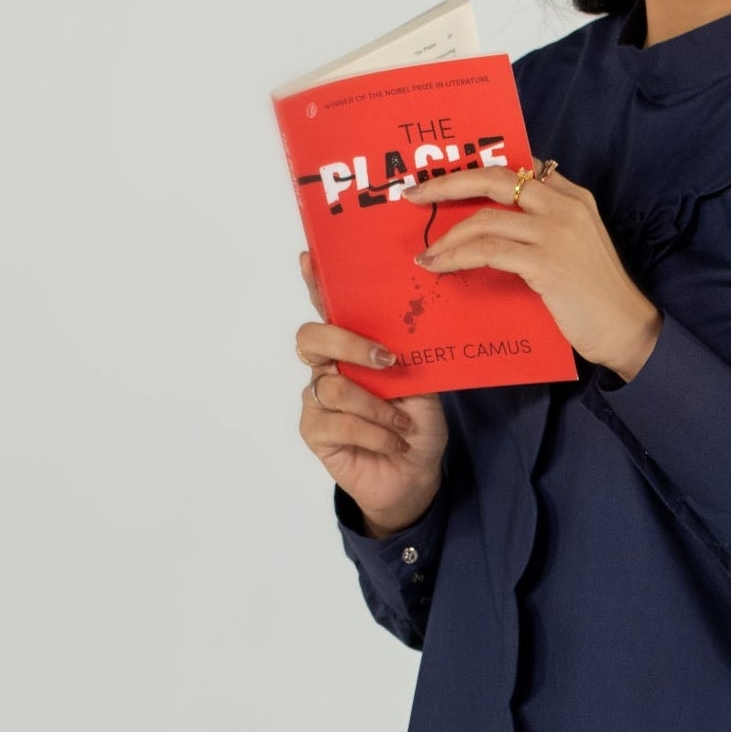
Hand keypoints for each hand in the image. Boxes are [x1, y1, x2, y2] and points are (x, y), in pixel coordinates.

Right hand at [293, 251, 448, 533]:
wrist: (415, 473)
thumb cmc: (415, 423)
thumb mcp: (421, 381)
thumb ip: (407, 352)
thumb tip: (406, 322)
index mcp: (352, 347)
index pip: (330, 309)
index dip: (316, 284)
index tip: (309, 258)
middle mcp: (328, 366)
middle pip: (312, 337)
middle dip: (348, 343)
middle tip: (386, 359)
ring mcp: (317, 398)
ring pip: (335, 387)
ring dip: (379, 407)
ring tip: (403, 423)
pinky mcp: (314, 430)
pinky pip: (339, 423)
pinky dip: (376, 432)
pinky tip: (394, 441)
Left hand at [402, 157, 660, 380]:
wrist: (627, 328)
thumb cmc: (596, 295)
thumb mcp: (575, 246)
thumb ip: (543, 227)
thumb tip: (491, 227)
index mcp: (573, 196)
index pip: (517, 169)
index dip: (475, 171)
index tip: (443, 183)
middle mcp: (565, 205)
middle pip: (495, 178)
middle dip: (448, 185)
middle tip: (414, 196)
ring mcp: (556, 232)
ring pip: (485, 220)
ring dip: (446, 237)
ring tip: (424, 254)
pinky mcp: (546, 263)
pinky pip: (487, 251)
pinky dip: (456, 258)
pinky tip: (439, 267)